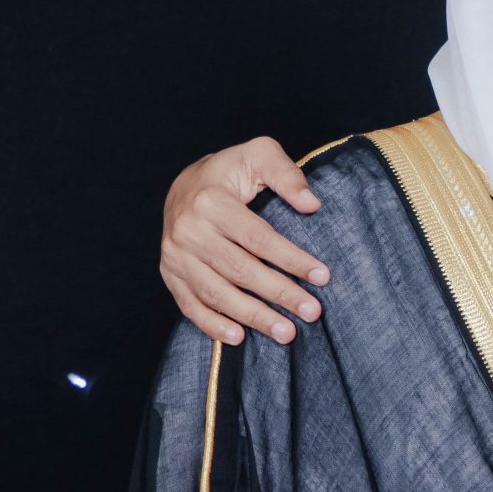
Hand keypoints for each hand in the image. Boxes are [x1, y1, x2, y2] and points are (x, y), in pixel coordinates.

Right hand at [160, 138, 331, 345]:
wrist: (183, 185)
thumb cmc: (229, 171)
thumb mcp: (258, 154)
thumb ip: (286, 173)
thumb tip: (311, 204)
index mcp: (211, 201)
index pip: (258, 238)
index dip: (291, 259)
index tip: (322, 276)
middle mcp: (188, 230)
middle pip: (240, 270)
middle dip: (279, 293)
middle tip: (312, 312)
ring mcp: (175, 256)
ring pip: (217, 293)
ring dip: (253, 316)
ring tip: (287, 332)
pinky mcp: (170, 274)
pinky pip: (190, 306)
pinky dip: (212, 325)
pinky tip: (239, 337)